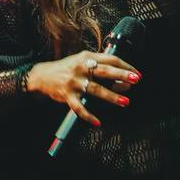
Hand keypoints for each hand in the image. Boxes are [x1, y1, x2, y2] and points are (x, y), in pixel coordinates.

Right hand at [25, 51, 140, 127]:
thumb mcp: (81, 60)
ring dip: (112, 96)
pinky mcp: (67, 95)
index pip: (110, 59)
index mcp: (86, 57)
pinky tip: (98, 121)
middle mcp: (81, 68)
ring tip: (125, 102)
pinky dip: (88, 115)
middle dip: (121, 76)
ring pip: (96, 90)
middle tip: (135, 80)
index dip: (125, 66)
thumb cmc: (65, 69)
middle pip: (104, 71)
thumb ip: (98, 65)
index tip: (136, 73)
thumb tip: (121, 78)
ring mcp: (74, 82)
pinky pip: (79, 107)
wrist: (42, 76)